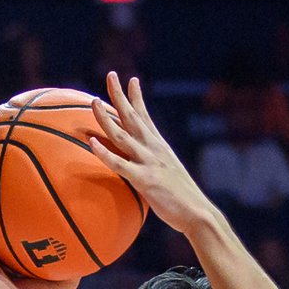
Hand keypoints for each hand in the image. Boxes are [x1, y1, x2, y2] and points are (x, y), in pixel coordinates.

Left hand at [89, 71, 207, 234]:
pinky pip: (119, 164)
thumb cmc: (183, 201)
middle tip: (110, 74)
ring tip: (93, 102)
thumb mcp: (169, 177)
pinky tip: (91, 143)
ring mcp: (149, 163)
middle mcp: (153, 149)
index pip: (146, 117)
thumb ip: (156, 169)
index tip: (131, 80)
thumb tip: (148, 172)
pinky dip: (104, 153)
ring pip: (122, 135)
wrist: (197, 213)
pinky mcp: (144, 180)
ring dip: (106, 118)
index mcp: (159, 147)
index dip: (137, 97)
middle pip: (132, 117)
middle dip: (120, 95)